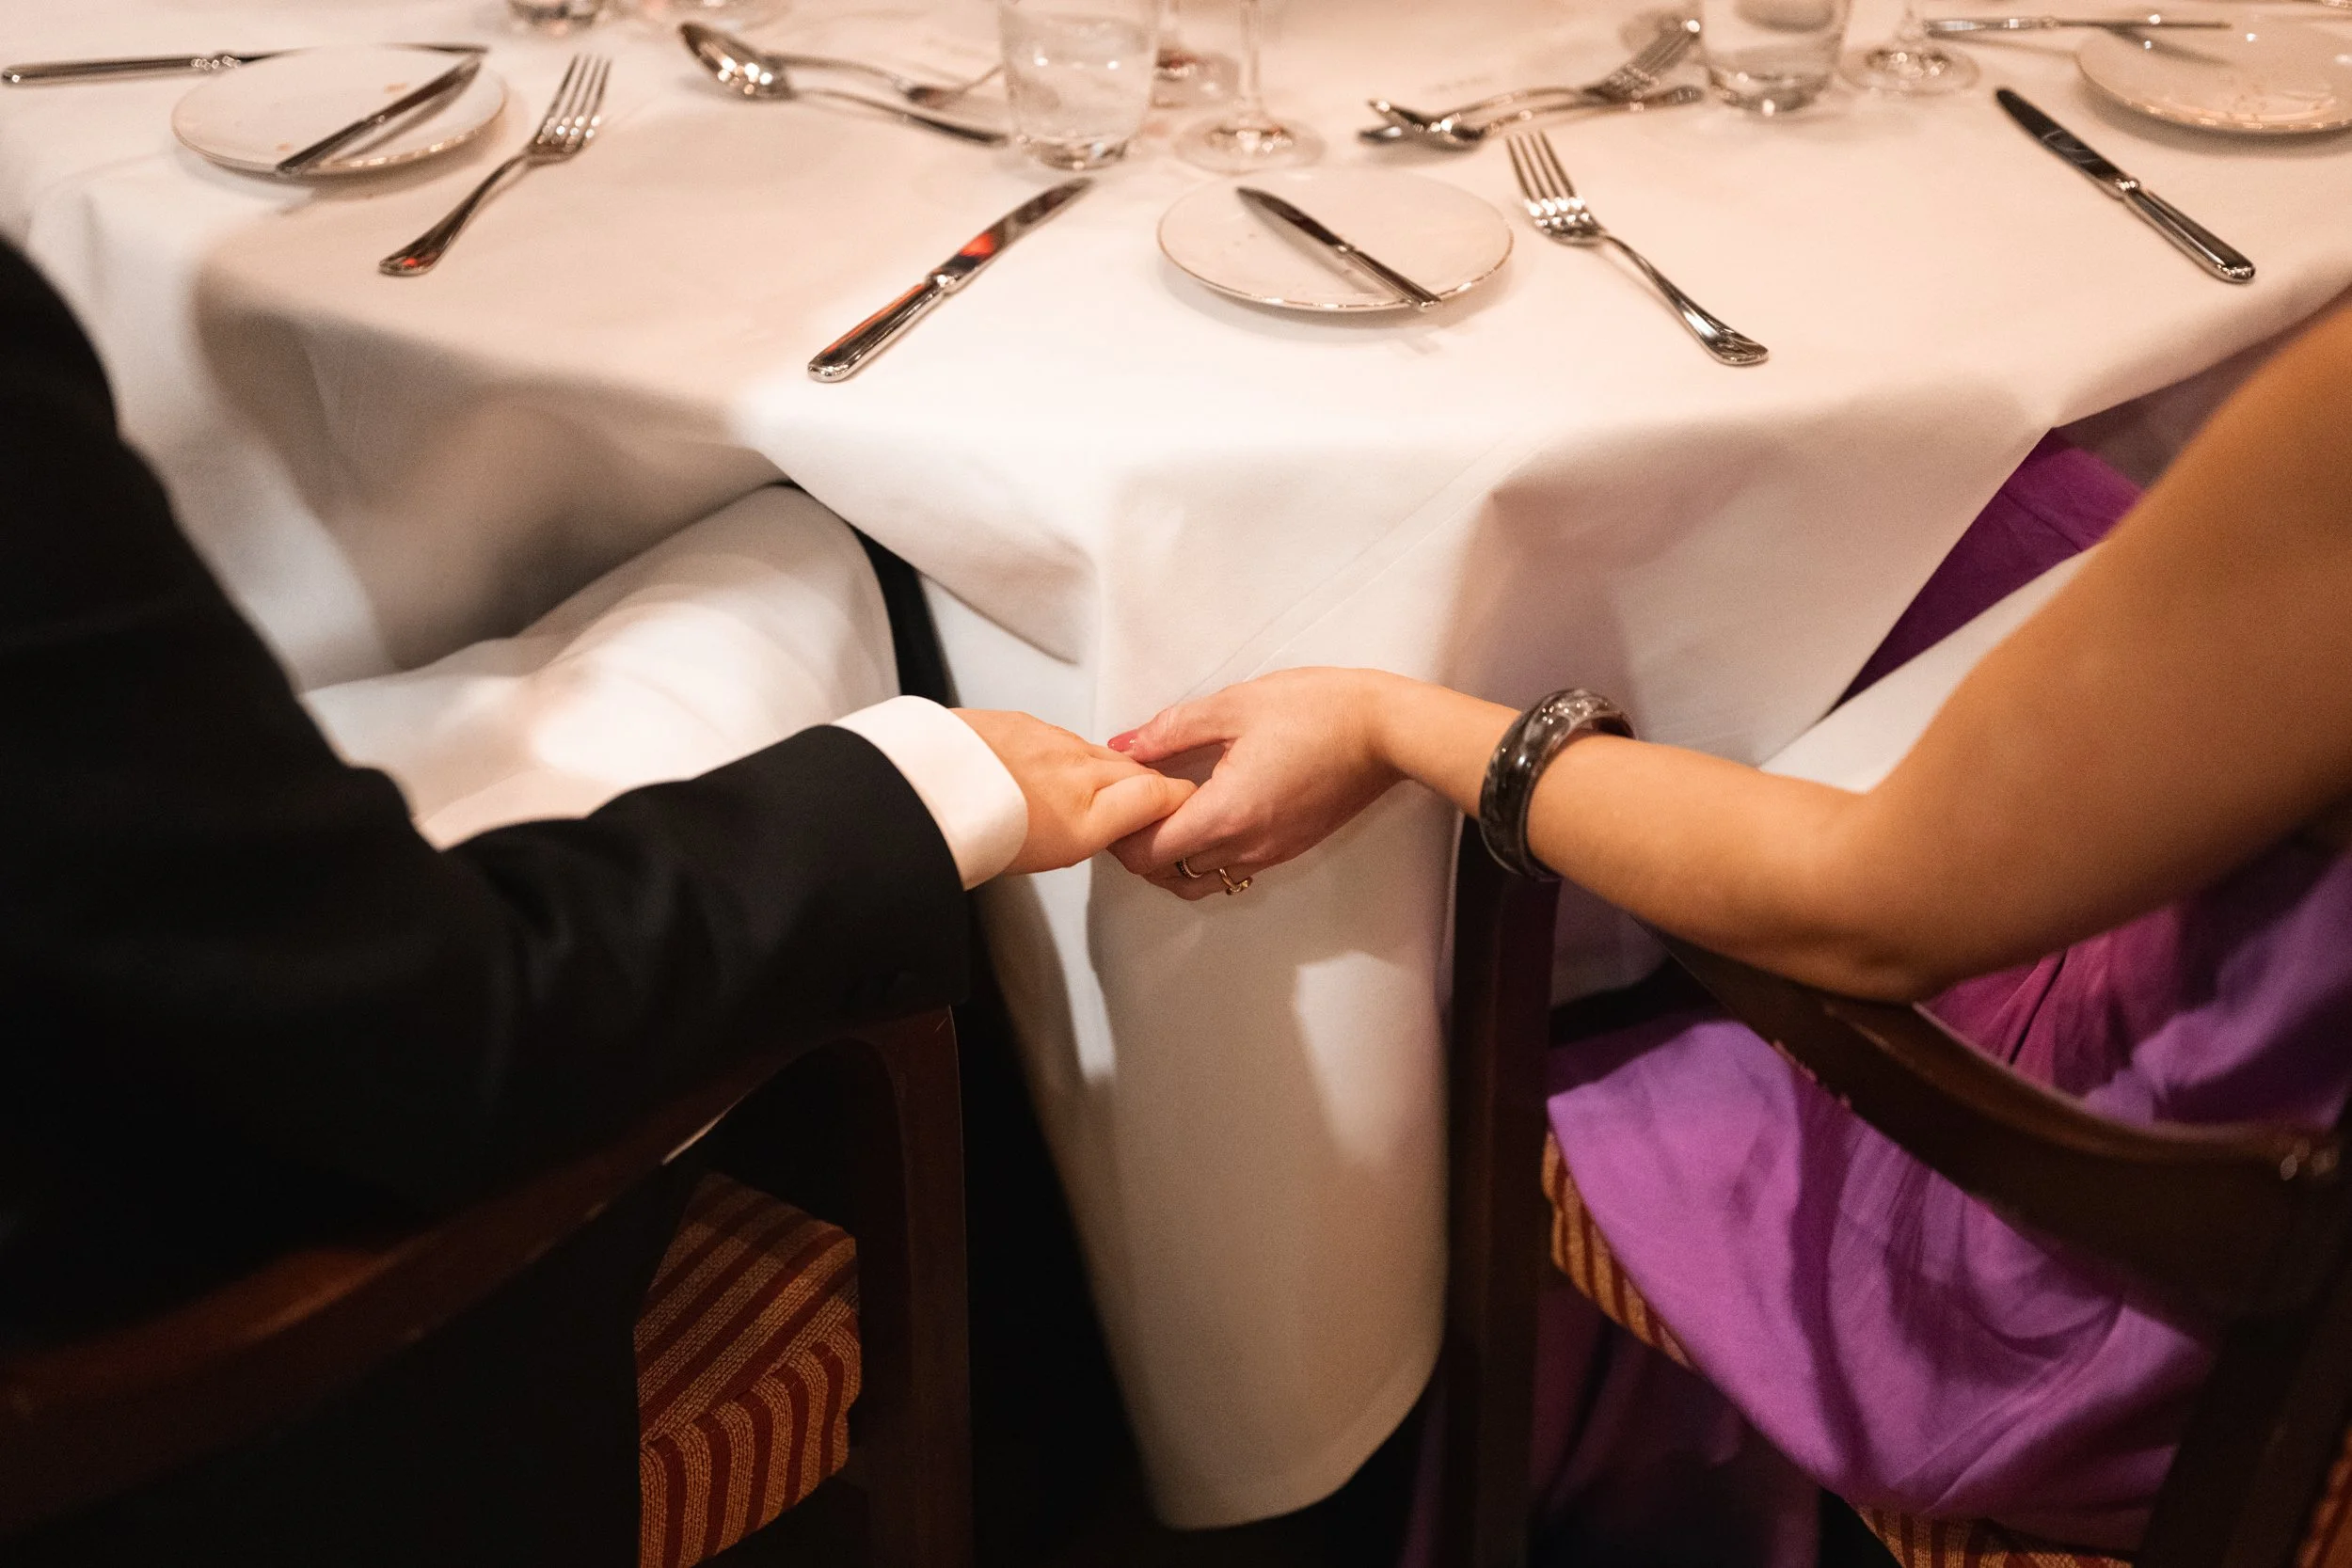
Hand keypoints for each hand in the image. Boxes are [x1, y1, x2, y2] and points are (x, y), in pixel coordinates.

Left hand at [955, 709, 1195, 874]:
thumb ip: (1109, 822)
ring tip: (1089, 790)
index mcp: (1092, 799)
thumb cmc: (985, 830)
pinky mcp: (1011, 724)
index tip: (1182, 802)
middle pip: (1124, 766)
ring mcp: (1041, 739)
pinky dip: (1059, 754)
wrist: (924, 791)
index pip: (1151, 791)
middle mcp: (1074, 762)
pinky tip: (1041, 770)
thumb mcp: (1067, 846)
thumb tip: (1135, 813)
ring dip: (1099, 767)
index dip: (1173, 797)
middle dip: (1142, 779)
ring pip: (1087, 751)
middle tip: (1151, 796)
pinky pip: (1050, 736)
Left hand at [1106, 669, 1403, 900]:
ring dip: (1171, 857)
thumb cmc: (1319, 711)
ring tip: (1166, 813)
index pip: (1148, 853)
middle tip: (1134, 803)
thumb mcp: (1235, 705)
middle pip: (1167, 874)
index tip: (1118, 797)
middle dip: (1139, 845)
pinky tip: (1205, 814)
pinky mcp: (1289, 849)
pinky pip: (1231, 869)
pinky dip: (1205, 855)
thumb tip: (1125, 747)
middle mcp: (1246, 846)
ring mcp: (1270, 853)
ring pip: (1199, 880)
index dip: (1120, 831)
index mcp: (1226, 814)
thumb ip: (1170, 730)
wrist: (1386, 731)